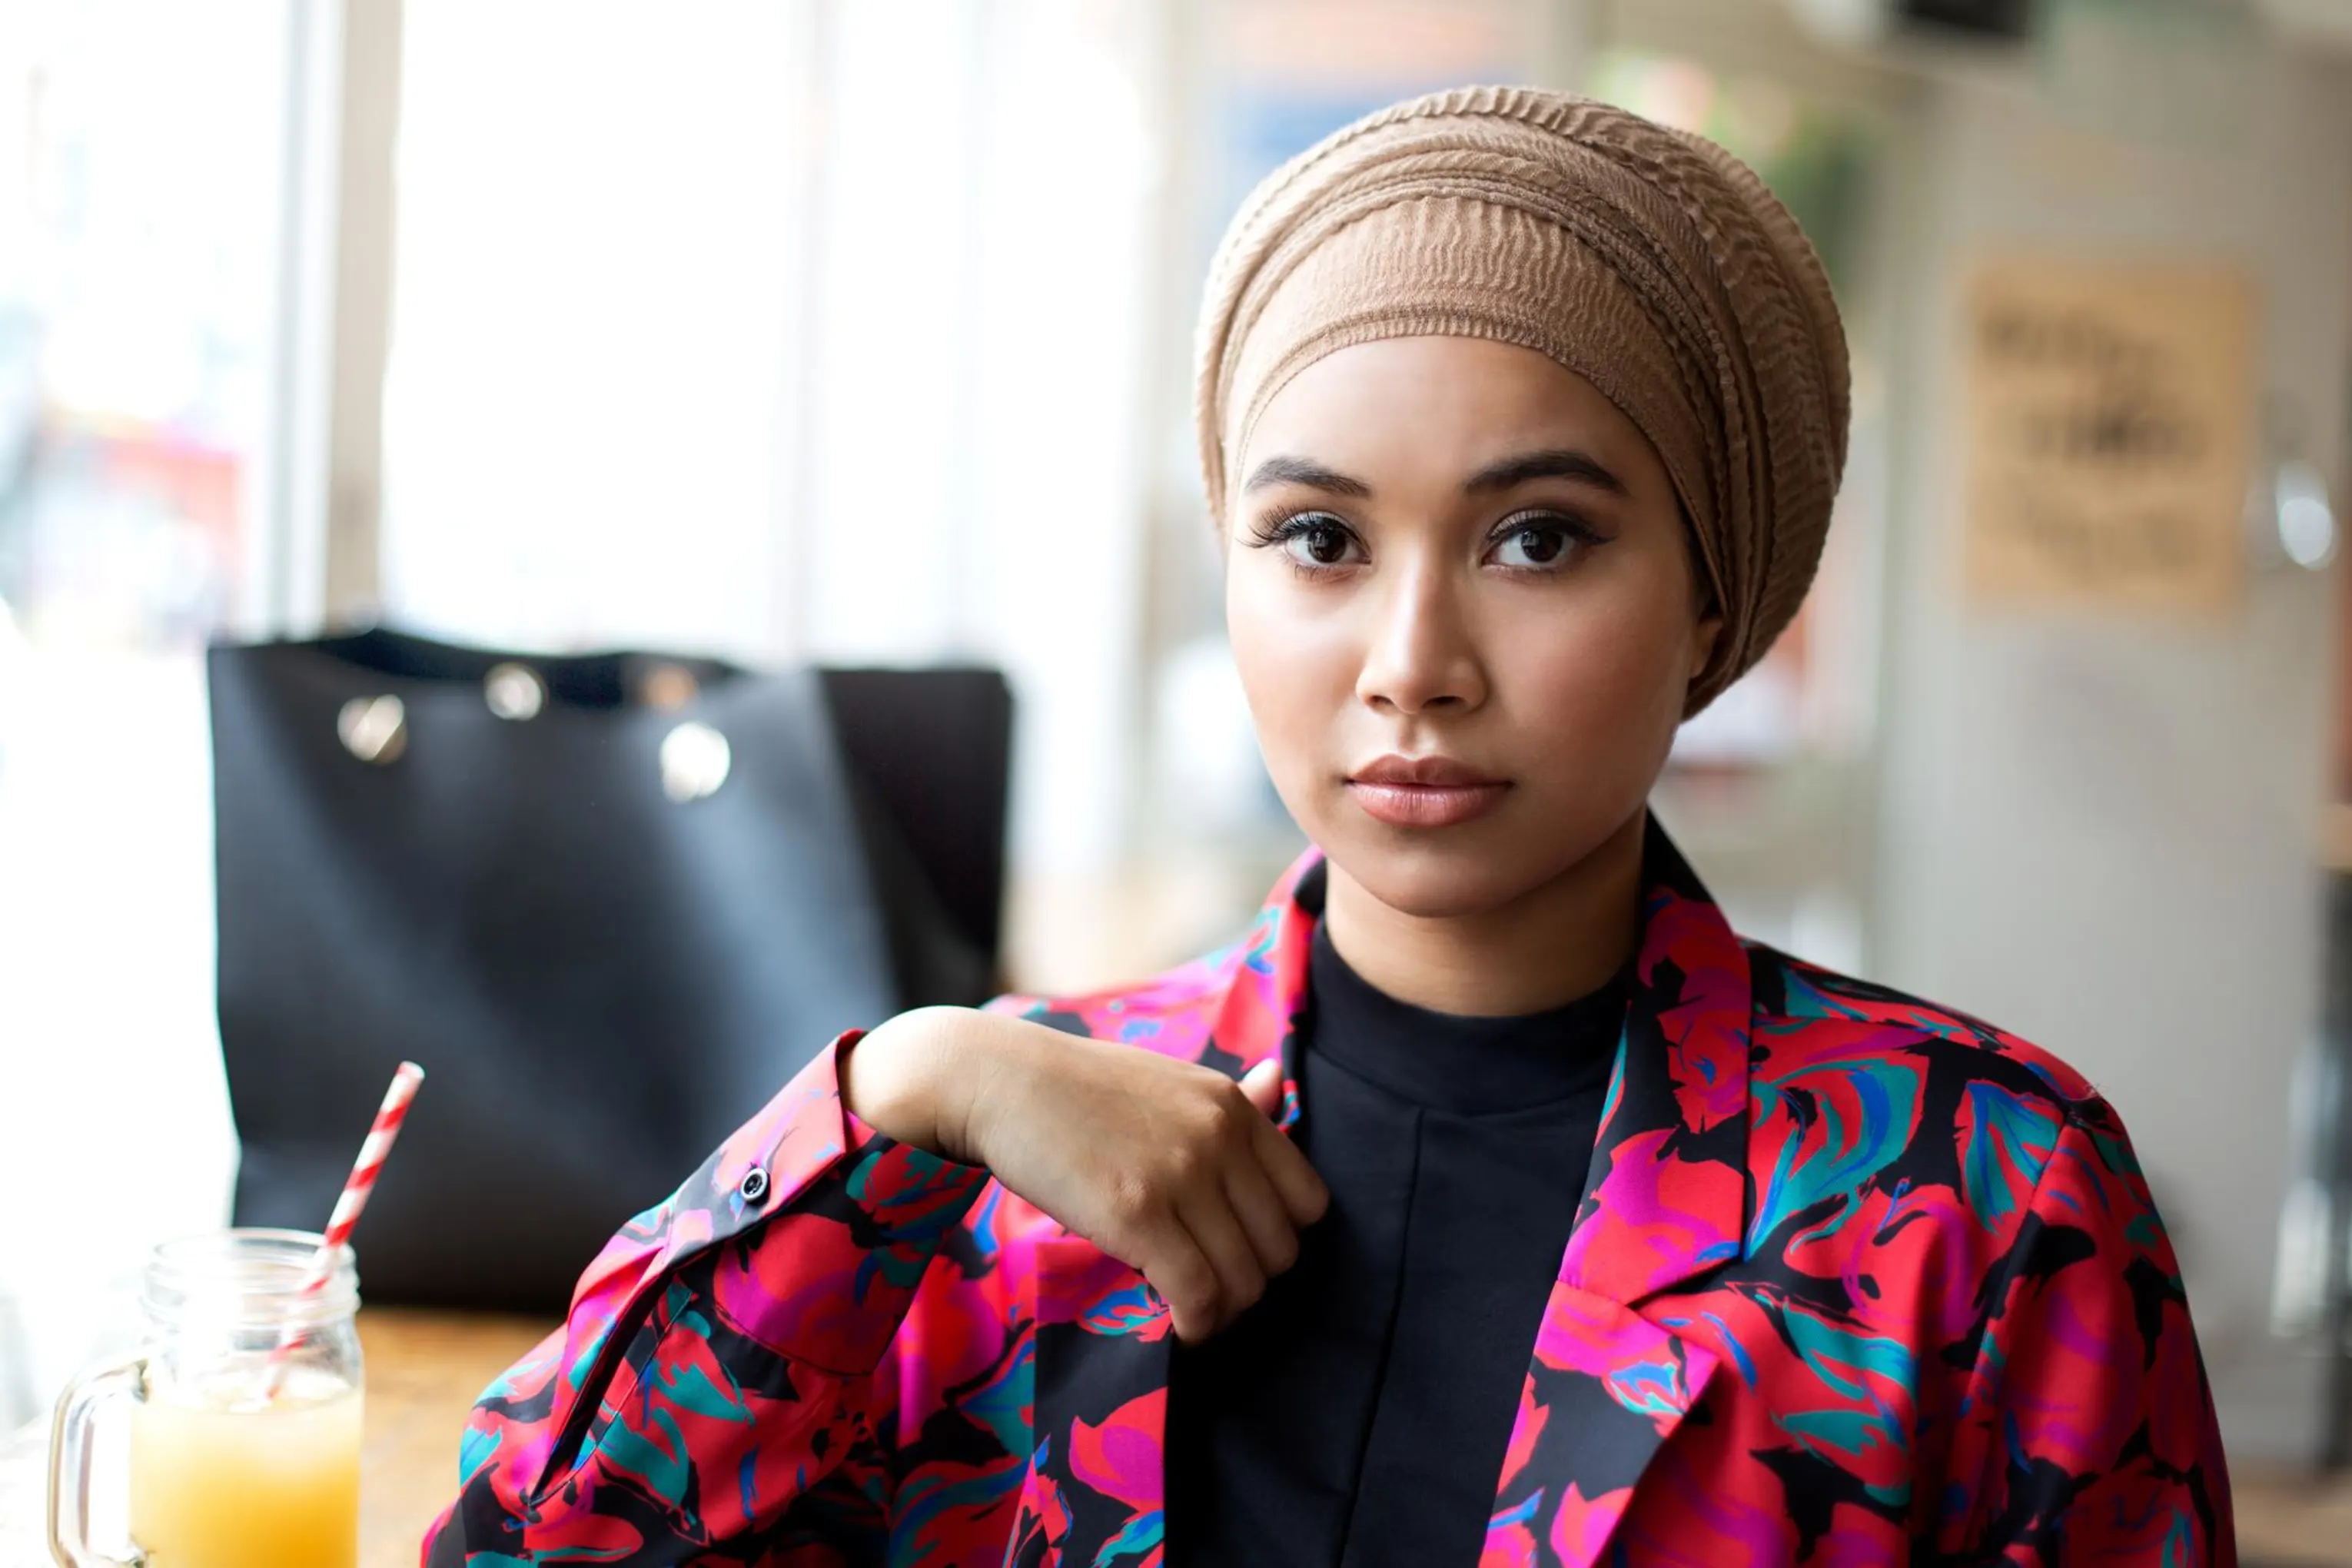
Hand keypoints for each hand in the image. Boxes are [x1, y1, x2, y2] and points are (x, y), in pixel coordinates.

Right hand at [843, 1006, 1327, 1341]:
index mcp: (1233, 1107)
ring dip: (1221, 1311)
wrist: (999, 1081)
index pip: (1308, 1201)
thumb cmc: (1081, 1087)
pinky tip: (1176, 1326)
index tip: (1241, 1252)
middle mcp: (1219, 1139)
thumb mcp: (1169, 1080)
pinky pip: (1197, 1294)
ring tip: (1191, 1310)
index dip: (1280, 1240)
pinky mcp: (1137, 1215)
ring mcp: (1180, 1176)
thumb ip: (1231, 1100)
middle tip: (1210, 1289)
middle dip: (1249, 1282)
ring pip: (1243, 1281)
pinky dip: (1195, 1324)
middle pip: (1280, 1250)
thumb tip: (1281, 1082)